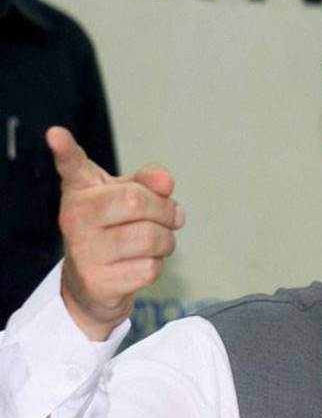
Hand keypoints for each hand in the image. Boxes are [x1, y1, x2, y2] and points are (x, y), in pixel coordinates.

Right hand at [46, 127, 185, 340]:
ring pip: (149, 238)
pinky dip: (156, 265)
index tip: (56, 134)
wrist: (93, 282)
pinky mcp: (97, 281)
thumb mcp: (129, 197)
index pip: (72, 166)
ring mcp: (83, 251)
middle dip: (166, 211)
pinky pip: (149, 268)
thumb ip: (149, 181)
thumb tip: (166, 181)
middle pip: (137, 201)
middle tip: (170, 217)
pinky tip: (139, 264)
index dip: (65, 149)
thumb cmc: (115, 228)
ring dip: (166, 241)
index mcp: (82, 189)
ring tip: (157, 242)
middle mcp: (75, 217)